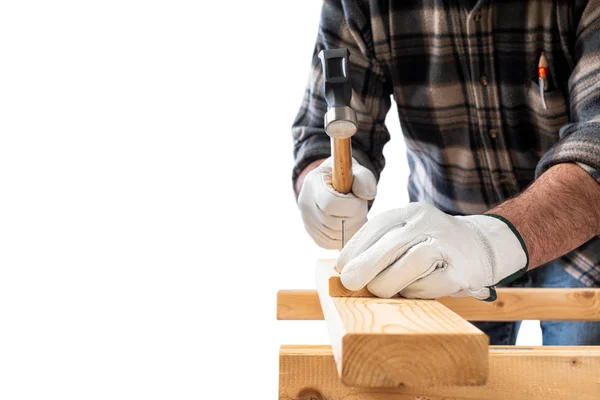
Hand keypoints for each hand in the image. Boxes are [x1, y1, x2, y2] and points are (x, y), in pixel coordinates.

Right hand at [298, 157, 376, 249]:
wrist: (329, 183)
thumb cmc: (345, 176)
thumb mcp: (356, 170)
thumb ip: (363, 179)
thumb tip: (366, 195)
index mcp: (313, 183)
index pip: (330, 204)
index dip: (351, 206)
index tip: (358, 199)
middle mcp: (306, 204)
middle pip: (334, 223)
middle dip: (355, 218)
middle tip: (360, 208)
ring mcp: (307, 221)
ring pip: (334, 237)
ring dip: (352, 229)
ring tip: (355, 215)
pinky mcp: (313, 234)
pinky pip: (331, 244)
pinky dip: (345, 237)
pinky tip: (349, 224)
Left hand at [335, 202, 528, 299]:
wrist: (482, 245)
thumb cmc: (432, 246)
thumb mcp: (407, 236)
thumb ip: (381, 248)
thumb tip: (346, 271)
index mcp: (411, 213)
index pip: (378, 226)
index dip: (355, 247)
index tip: (341, 267)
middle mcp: (429, 223)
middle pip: (392, 243)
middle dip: (366, 265)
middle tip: (348, 282)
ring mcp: (447, 244)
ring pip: (413, 261)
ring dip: (389, 282)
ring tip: (379, 291)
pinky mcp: (461, 270)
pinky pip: (433, 283)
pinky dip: (416, 291)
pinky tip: (411, 291)